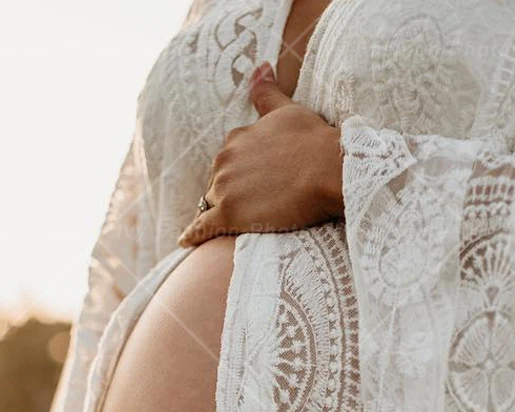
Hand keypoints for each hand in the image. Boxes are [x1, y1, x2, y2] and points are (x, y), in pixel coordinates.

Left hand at [178, 61, 343, 246]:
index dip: (243, 171)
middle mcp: (224, 159)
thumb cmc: (314, 140)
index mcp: (237, 138)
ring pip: (213, 203)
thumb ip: (267, 92)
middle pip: (219, 181)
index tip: (256, 180)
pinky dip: (193, 234)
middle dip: (232, 191)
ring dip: (220, 211)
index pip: (231, 159)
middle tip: (254, 204)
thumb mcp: (288, 110)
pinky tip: (186, 241)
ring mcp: (225, 187)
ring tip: (231, 224)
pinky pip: (203, 226)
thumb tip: (259, 66)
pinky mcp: (229, 214)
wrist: (327, 169)